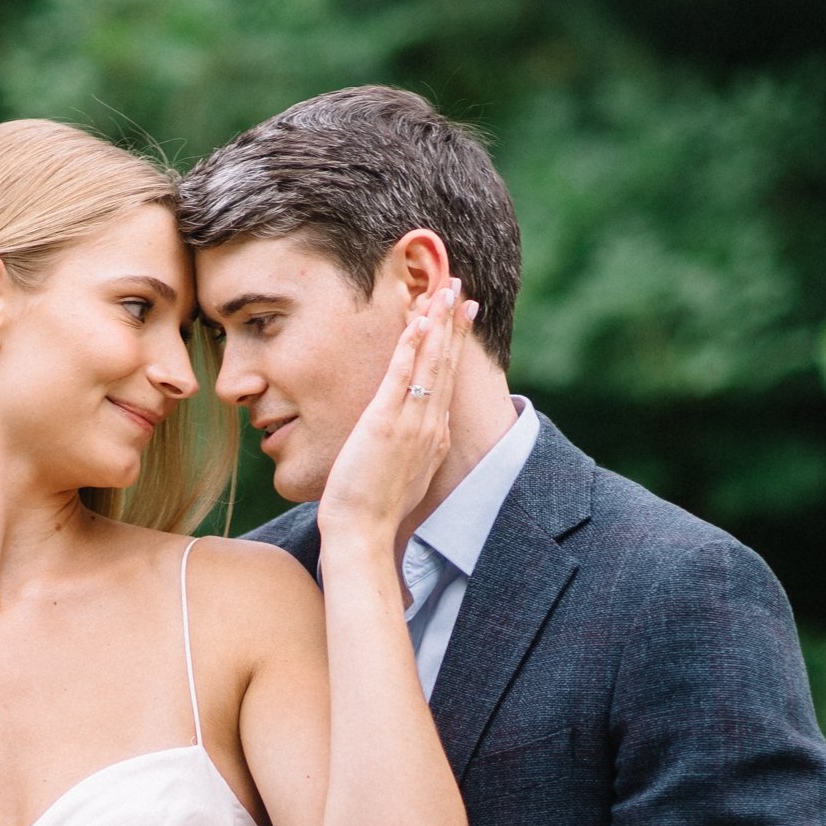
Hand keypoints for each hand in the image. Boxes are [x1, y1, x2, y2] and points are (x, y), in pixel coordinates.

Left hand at [317, 279, 475, 552]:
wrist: (364, 534)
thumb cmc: (374, 513)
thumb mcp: (404, 478)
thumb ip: (415, 454)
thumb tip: (423, 443)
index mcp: (433, 438)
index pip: (446, 383)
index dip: (454, 347)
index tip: (461, 319)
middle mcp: (429, 427)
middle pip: (446, 366)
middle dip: (454, 326)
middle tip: (460, 291)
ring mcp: (411, 424)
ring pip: (431, 365)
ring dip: (439, 325)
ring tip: (446, 291)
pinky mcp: (386, 424)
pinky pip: (403, 377)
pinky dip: (412, 347)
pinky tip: (418, 321)